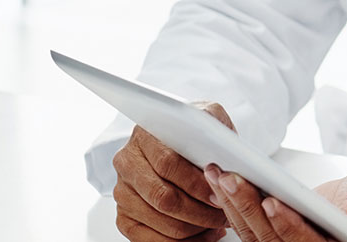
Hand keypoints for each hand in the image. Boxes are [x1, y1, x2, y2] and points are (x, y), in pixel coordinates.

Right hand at [111, 101, 233, 241]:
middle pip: (163, 197)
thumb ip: (213, 126)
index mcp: (144, 136)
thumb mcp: (207, 117)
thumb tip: (223, 150)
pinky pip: (150, 240)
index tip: (220, 194)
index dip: (196, 183)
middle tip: (223, 213)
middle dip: (199, 211)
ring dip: (195, 228)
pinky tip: (203, 235)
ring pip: (160, 220)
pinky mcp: (124, 216)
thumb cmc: (194, 134)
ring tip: (219, 223)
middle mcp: (127, 164)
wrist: (178, 142)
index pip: (168, 163)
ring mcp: (122, 192)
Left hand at [205, 166, 346, 241]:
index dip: (287, 225)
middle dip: (248, 207)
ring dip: (234, 204)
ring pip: (255, 234)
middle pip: (271, 239)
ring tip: (218, 172)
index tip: (271, 202)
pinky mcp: (277, 234)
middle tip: (230, 178)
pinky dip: (233, 205)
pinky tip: (220, 181)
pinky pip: (250, 226)